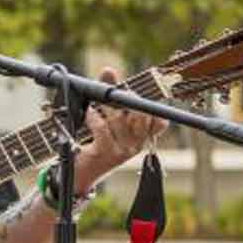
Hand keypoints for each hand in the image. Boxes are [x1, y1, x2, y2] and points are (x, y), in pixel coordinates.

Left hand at [77, 67, 165, 188]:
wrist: (82, 173)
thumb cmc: (98, 142)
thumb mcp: (109, 119)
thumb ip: (111, 94)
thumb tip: (109, 69)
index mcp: (142, 137)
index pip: (160, 123)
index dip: (154, 110)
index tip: (141, 96)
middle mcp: (136, 144)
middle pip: (138, 116)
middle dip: (128, 100)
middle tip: (117, 92)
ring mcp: (122, 150)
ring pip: (118, 120)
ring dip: (106, 108)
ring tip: (96, 103)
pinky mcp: (105, 153)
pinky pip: (102, 129)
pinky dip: (94, 117)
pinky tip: (89, 113)